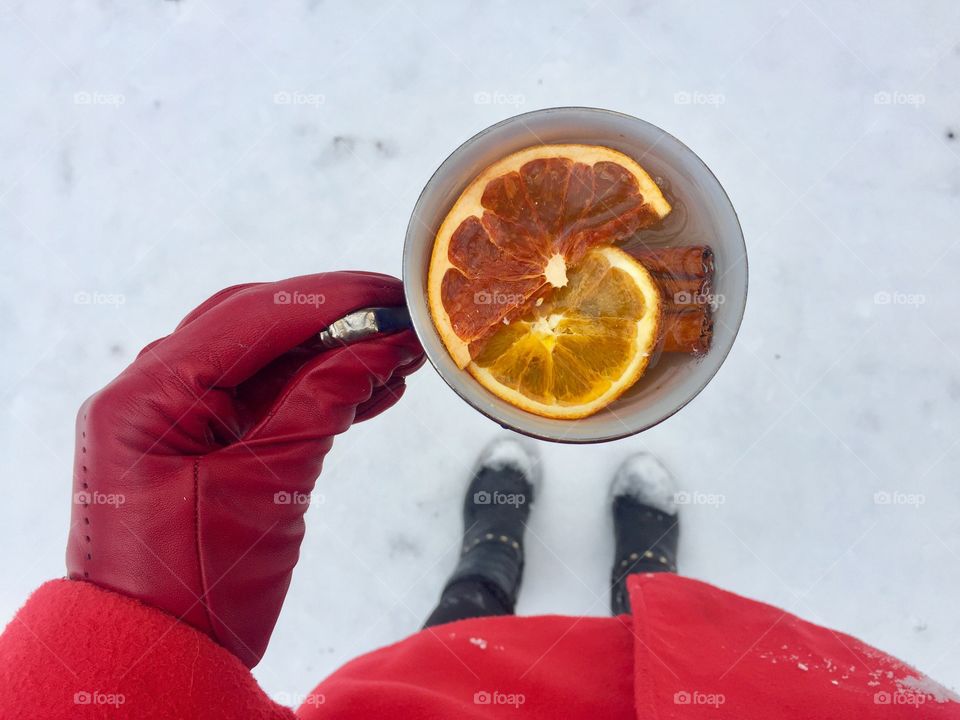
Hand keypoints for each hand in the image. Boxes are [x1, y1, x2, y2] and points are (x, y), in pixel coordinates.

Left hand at [66, 272, 423, 666]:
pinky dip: (317, 393)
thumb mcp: (269, 482)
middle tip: (400, 318)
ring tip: (399, 357)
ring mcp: (176, 417)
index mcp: (150, 392)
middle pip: (257, 327)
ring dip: (332, 357)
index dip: (332, 299)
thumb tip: (384, 346)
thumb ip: (325, 400)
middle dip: (335, 320)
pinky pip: (265, 401)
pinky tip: (371, 389)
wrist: (160, 657)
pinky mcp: (202, 443)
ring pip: (266, 362)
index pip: (253, 316)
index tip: (393, 293)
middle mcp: (153, 391)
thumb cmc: (195, 584)